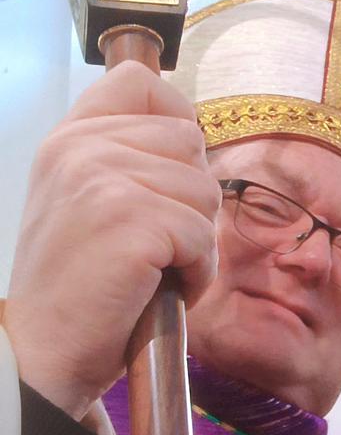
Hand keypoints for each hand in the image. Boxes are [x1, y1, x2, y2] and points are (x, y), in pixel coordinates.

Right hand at [5, 61, 220, 417]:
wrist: (42, 351)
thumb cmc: (76, 287)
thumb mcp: (83, 201)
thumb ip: (123, 159)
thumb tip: (192, 138)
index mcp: (68, 138)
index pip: (139, 83)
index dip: (174, 119)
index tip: (168, 170)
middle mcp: (81, 148)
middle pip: (189, 141)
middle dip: (190, 198)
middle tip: (154, 243)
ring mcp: (104, 180)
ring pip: (203, 191)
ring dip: (195, 242)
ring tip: (152, 271)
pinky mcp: (131, 220)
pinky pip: (202, 236)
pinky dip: (196, 274)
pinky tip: (159, 290)